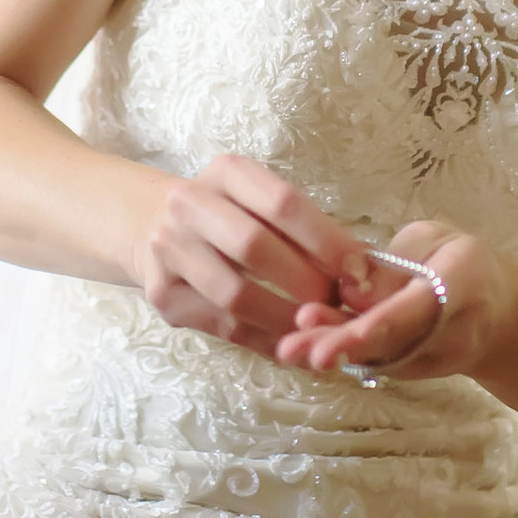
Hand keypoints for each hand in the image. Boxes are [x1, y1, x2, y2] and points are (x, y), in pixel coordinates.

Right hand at [128, 155, 371, 358]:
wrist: (151, 223)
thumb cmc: (228, 214)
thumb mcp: (259, 202)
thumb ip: (307, 230)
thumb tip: (365, 272)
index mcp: (226, 172)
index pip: (281, 202)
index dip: (326, 240)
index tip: (359, 271)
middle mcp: (190, 204)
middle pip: (255, 247)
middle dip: (307, 282)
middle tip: (340, 305)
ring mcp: (170, 250)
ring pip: (235, 295)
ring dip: (286, 318)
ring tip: (319, 331)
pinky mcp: (164, 296)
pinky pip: (223, 326)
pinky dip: (264, 340)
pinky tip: (292, 344)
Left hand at [273, 220, 517, 381]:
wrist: (501, 317)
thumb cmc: (465, 264)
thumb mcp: (436, 240)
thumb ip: (395, 263)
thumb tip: (349, 287)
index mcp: (464, 284)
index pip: (421, 307)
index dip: (383, 322)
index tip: (350, 331)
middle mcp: (450, 331)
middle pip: (394, 343)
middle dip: (344, 346)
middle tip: (296, 348)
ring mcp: (432, 359)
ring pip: (379, 360)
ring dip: (334, 355)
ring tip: (289, 349)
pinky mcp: (411, 370)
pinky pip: (375, 364)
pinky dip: (338, 358)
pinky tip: (300, 350)